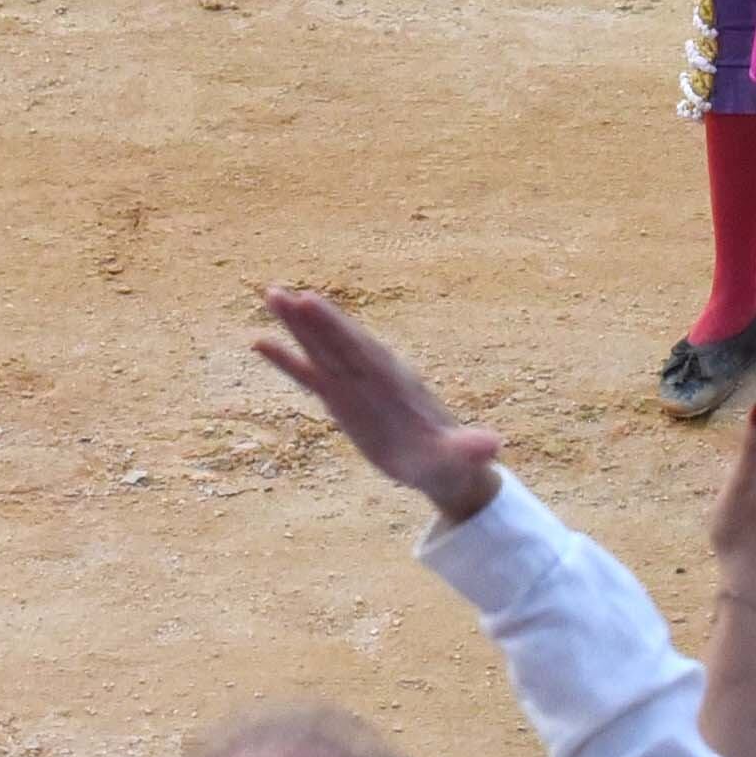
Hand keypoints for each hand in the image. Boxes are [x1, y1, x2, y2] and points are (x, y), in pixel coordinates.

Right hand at [254, 287, 501, 522]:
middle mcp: (373, 376)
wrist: (443, 464)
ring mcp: (355, 385)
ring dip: (296, 327)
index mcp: (396, 383)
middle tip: (279, 292)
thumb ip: (471, 448)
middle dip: (310, 320)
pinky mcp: (341, 399)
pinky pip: (309, 376)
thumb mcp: (461, 457)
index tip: (312, 302)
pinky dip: (287, 360)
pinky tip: (261, 342)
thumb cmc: (450, 460)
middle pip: (337, 342)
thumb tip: (494, 446)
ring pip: (321, 351)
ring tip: (271, 295)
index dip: (337, 328)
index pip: (361, 351)